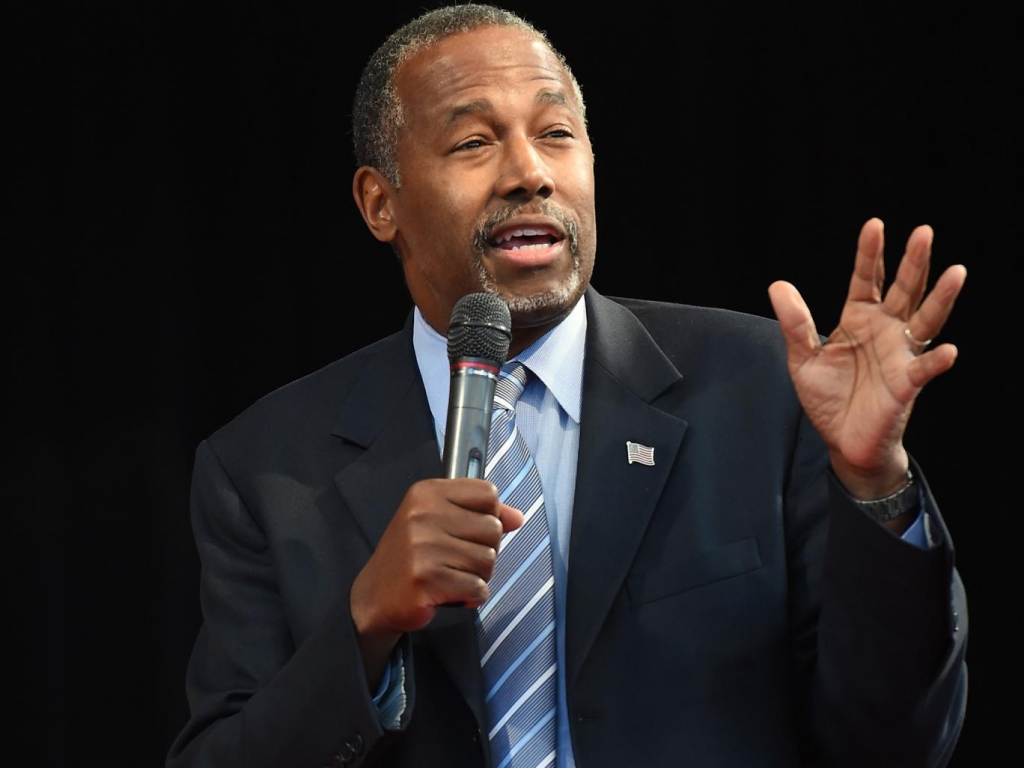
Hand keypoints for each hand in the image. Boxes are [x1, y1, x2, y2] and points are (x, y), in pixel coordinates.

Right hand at [350, 478, 523, 682]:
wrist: (375, 596)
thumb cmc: (412, 556)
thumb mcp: (440, 522)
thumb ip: (481, 514)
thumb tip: (517, 517)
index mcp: (427, 492)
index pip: (488, 493)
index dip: (489, 515)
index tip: (469, 530)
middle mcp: (423, 514)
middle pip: (493, 528)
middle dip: (484, 550)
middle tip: (457, 560)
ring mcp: (423, 547)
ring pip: (488, 560)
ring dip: (477, 576)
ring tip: (452, 576)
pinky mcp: (426, 579)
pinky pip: (477, 588)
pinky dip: (471, 596)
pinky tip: (451, 593)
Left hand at [767, 218, 966, 497]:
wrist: (843, 441)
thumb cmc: (828, 397)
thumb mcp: (803, 358)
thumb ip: (795, 324)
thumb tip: (777, 285)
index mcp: (859, 319)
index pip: (866, 280)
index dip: (870, 254)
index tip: (874, 225)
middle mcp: (886, 330)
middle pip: (904, 290)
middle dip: (913, 262)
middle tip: (924, 231)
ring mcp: (900, 355)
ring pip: (925, 320)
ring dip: (940, 298)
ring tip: (956, 271)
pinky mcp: (907, 385)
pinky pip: (925, 370)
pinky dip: (936, 361)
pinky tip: (947, 351)